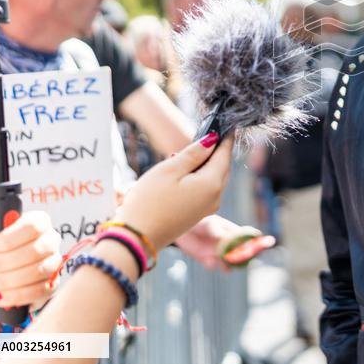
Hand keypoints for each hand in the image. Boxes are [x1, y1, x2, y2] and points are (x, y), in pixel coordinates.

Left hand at [0, 172, 60, 329]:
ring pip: (38, 271)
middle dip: (3, 263)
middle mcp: (48, 240)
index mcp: (33, 223)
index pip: (36, 223)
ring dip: (5, 281)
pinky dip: (14, 295)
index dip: (12, 238)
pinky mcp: (49, 286)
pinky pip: (39, 290)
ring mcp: (51, 263)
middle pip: (38, 249)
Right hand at [114, 131, 233, 252]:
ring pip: (213, 178)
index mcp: (212, 184)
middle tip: (202, 136)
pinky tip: (181, 173)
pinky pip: (205, 190)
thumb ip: (194, 154)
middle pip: (221, 167)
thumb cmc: (149, 202)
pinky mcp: (197, 215)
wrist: (136, 239)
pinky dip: (198, 178)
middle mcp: (215, 197)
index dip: (225, 138)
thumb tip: (212, 141)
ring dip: (203, 165)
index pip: (225, 155)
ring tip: (183, 155)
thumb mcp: (169, 170)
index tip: (227, 125)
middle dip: (214, 151)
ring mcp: (207, 208)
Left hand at [174, 214, 274, 270]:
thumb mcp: (211, 225)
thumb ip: (220, 233)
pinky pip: (214, 266)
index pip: (250, 239)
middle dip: (244, 258)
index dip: (259, 243)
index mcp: (234, 233)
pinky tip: (208, 260)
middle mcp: (229, 245)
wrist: (183, 228)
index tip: (267, 244)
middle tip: (239, 258)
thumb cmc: (201, 221)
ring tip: (224, 262)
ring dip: (228, 265)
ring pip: (229, 263)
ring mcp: (219, 253)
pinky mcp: (207, 260)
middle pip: (242, 255)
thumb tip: (228, 240)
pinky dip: (212, 265)